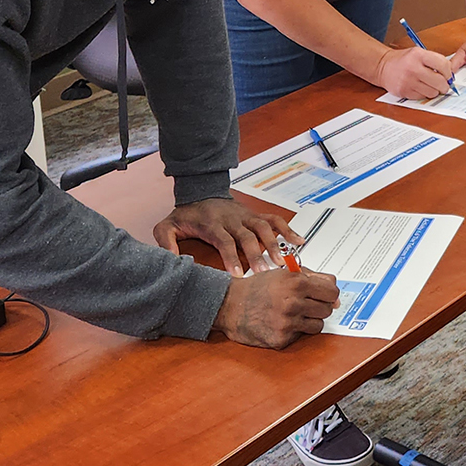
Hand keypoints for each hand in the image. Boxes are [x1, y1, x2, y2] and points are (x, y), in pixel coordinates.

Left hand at [155, 196, 302, 276]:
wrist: (200, 191)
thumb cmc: (186, 214)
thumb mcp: (167, 226)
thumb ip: (166, 243)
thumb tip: (171, 262)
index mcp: (212, 224)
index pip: (224, 241)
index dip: (232, 258)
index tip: (239, 274)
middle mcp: (232, 219)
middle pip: (248, 237)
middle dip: (257, 255)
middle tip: (265, 272)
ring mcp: (246, 216)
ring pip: (264, 228)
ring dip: (274, 244)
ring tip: (282, 262)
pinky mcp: (254, 215)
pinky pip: (275, 220)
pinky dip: (288, 230)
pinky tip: (299, 241)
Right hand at [213, 266, 341, 347]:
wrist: (230, 305)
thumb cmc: (256, 288)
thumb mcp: (284, 273)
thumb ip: (312, 278)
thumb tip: (335, 293)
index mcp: (296, 283)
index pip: (332, 291)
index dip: (329, 294)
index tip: (325, 295)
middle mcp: (293, 302)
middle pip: (327, 309)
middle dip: (319, 306)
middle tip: (306, 304)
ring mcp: (287, 322)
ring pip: (318, 325)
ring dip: (310, 320)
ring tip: (294, 313)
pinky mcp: (281, 338)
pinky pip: (301, 336)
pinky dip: (295, 330)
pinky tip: (282, 322)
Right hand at [377, 44, 456, 98]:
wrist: (383, 67)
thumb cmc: (403, 60)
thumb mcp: (418, 53)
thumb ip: (434, 61)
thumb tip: (450, 74)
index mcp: (418, 55)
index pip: (443, 65)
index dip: (449, 72)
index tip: (448, 75)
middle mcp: (413, 68)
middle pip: (440, 81)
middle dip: (445, 85)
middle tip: (444, 85)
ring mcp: (408, 81)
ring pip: (432, 92)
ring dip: (434, 90)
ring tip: (429, 85)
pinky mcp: (404, 92)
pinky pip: (422, 97)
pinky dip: (424, 94)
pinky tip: (419, 87)